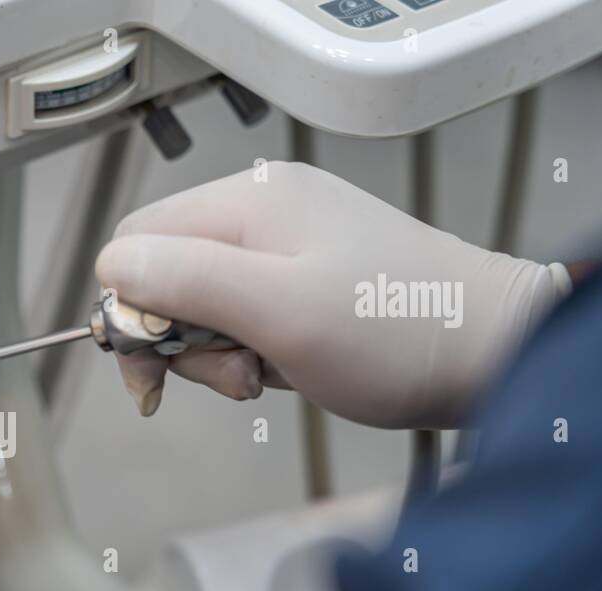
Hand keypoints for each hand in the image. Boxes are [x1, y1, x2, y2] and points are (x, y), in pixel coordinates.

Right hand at [96, 162, 570, 427]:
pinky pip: (241, 312)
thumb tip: (109, 267)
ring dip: (216, 351)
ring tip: (264, 375)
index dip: (131, 309)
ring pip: (200, 299)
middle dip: (179, 337)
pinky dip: (248, 349)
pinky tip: (283, 367)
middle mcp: (261, 209)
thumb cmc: (396, 333)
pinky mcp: (304, 275)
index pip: (134, 242)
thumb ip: (189, 281)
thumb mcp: (280, 312)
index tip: (158, 372)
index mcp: (248, 201)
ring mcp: (286, 241)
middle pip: (163, 272)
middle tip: (231, 377)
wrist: (491, 351)